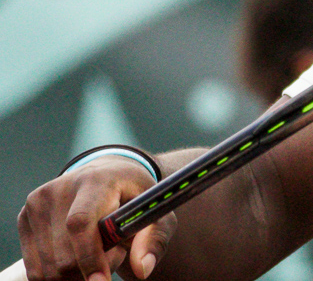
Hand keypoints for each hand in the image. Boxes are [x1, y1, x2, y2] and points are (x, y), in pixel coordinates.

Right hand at [18, 158, 174, 280]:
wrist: (108, 176)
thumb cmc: (134, 197)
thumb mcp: (154, 211)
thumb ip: (154, 239)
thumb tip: (143, 269)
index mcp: (95, 181)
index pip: (80, 223)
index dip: (89, 257)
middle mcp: (60, 189)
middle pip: (64, 254)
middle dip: (90, 268)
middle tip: (115, 254)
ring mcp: (37, 203)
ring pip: (48, 267)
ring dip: (75, 273)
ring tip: (99, 251)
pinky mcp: (24, 218)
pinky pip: (35, 268)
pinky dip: (57, 273)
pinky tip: (78, 254)